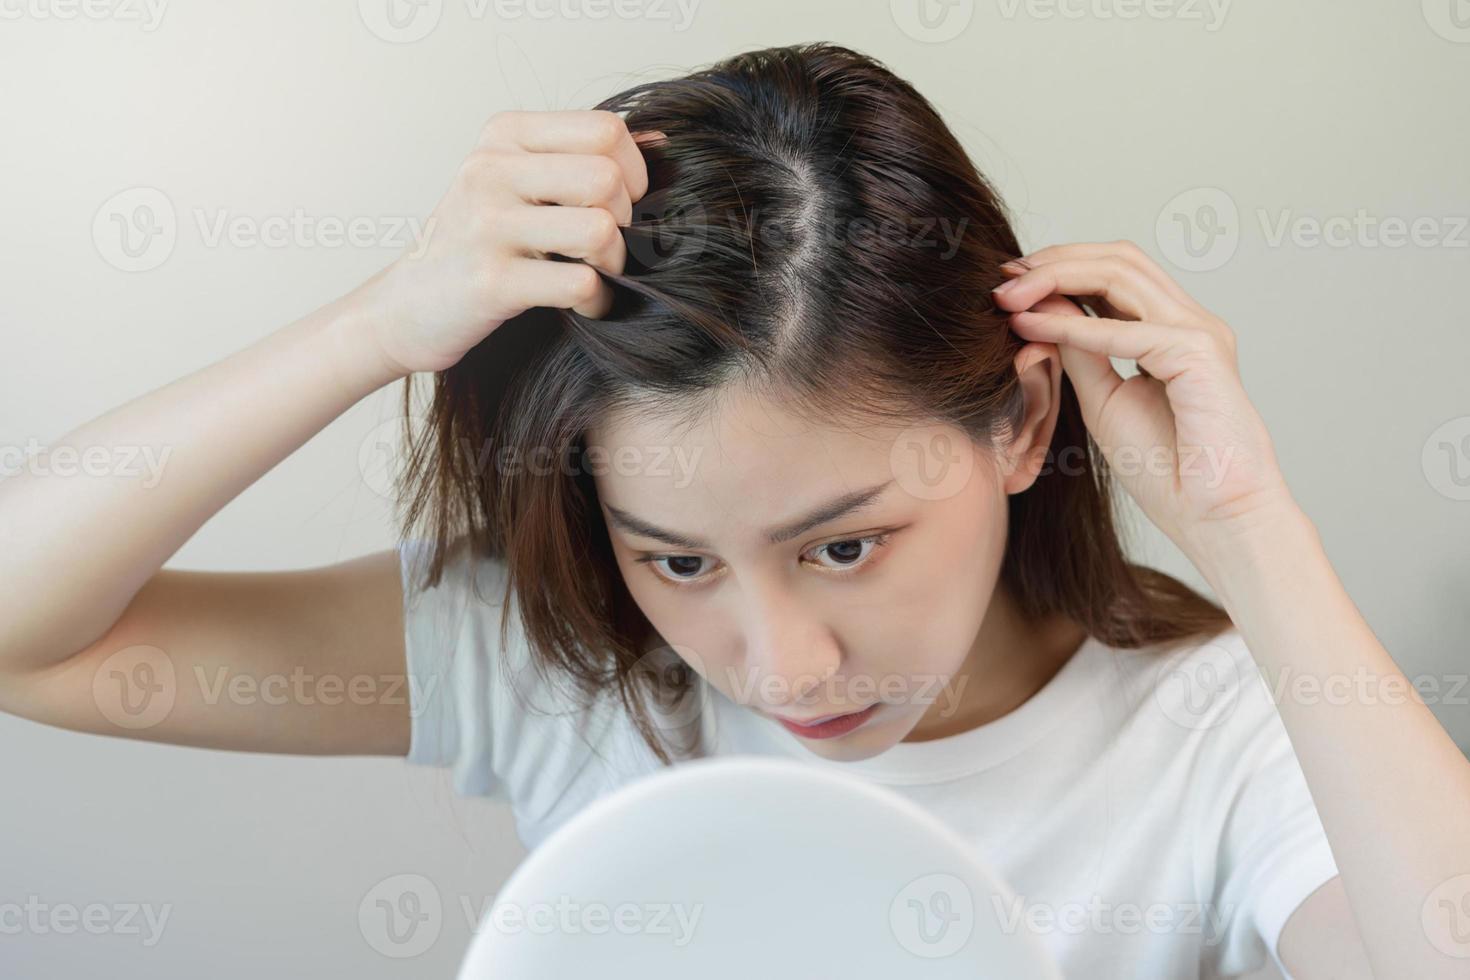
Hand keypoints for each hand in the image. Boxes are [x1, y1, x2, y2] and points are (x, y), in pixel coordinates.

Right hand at [353, 109, 665, 374]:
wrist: (405, 307)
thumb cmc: (475, 243)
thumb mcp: (514, 181)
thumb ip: (578, 157)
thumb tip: (661, 141)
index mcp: (504, 136)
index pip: (606, 130)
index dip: (634, 171)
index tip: (621, 203)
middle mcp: (490, 170)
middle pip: (608, 179)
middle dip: (625, 220)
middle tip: (606, 245)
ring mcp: (487, 225)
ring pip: (600, 230)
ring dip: (614, 262)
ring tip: (595, 273)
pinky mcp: (491, 282)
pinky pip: (581, 283)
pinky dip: (598, 300)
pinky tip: (584, 303)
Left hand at [991, 240, 1299, 558]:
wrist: (1214, 516)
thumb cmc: (1167, 470)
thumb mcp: (1104, 400)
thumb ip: (1080, 352)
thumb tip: (1042, 307)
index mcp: (1172, 330)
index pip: (1115, 273)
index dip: (1059, 268)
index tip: (1008, 282)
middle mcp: (1190, 321)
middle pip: (1119, 260)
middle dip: (1055, 261)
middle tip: (1002, 278)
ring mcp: (1199, 331)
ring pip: (1123, 274)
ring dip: (1058, 279)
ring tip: (1009, 296)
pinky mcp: (1199, 353)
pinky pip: (1125, 329)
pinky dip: (1072, 325)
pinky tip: (1031, 327)